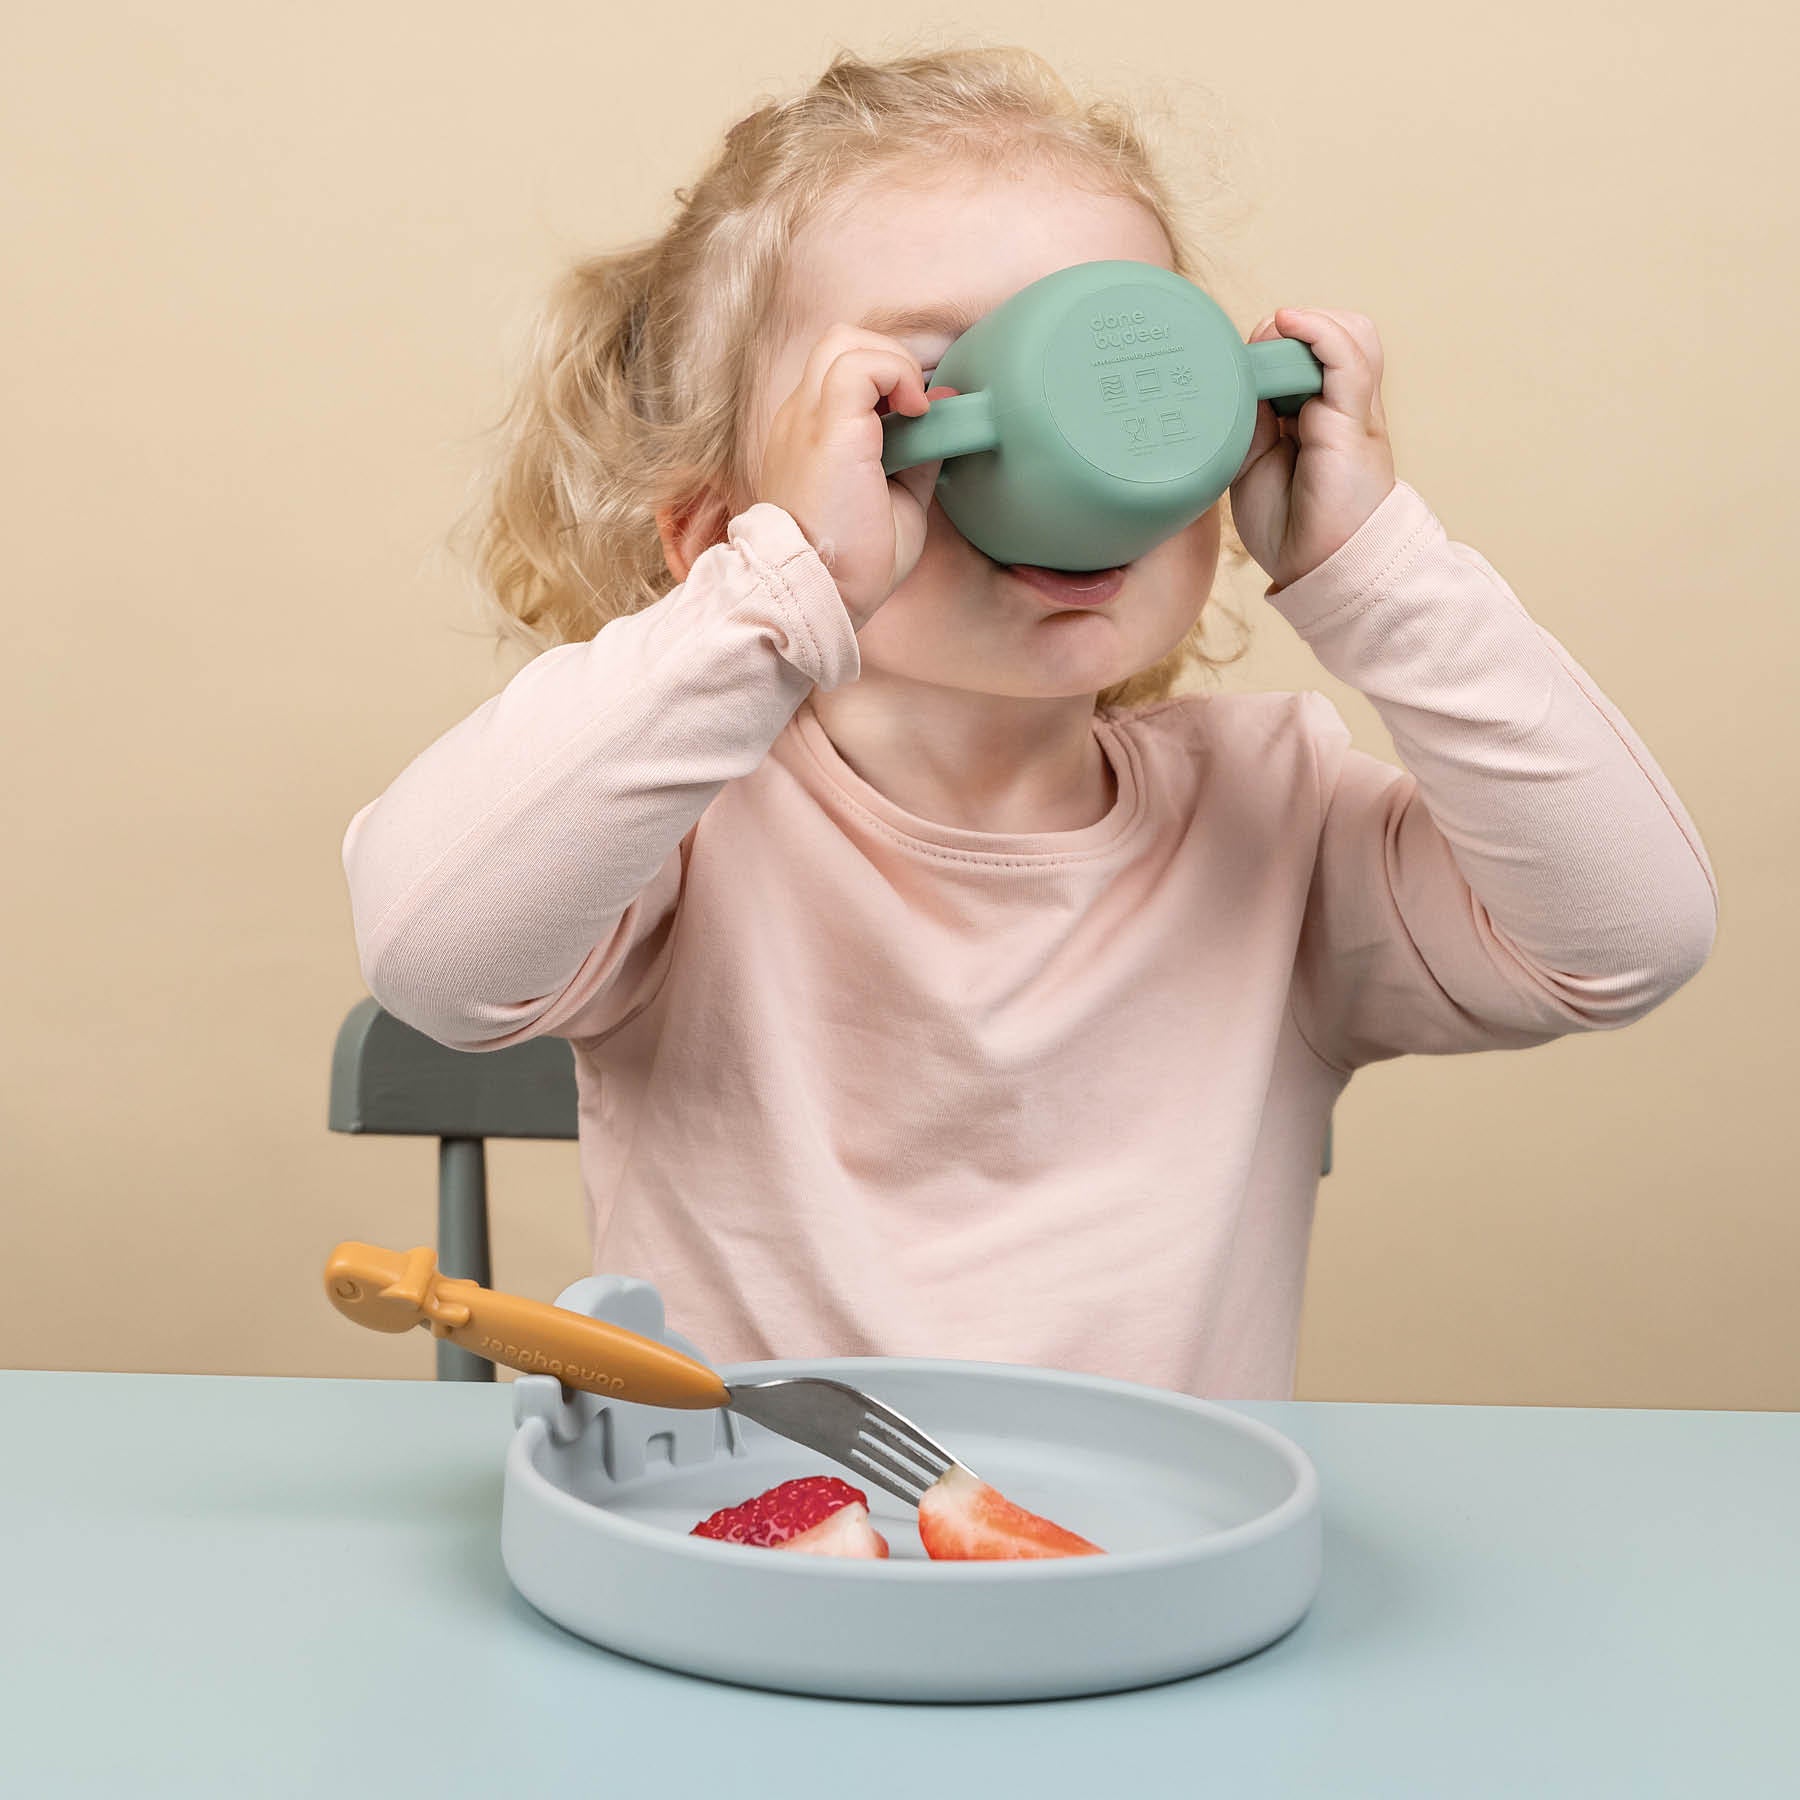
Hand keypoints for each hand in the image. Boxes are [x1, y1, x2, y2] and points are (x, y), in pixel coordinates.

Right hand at [757, 323, 958, 630]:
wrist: (818, 594)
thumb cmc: (851, 567)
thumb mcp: (897, 501)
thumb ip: (916, 455)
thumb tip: (944, 413)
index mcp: (810, 438)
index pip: (842, 375)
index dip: (888, 384)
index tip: (918, 421)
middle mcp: (800, 419)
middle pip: (840, 343)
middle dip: (889, 360)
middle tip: (915, 409)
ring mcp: (807, 418)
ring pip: (844, 340)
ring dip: (892, 363)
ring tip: (914, 410)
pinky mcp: (827, 427)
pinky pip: (860, 364)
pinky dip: (896, 374)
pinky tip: (915, 413)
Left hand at [1228, 307, 1396, 592]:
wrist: (1320, 570)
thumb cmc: (1289, 527)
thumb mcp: (1250, 464)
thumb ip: (1246, 419)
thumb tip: (1235, 376)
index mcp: (1318, 415)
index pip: (1308, 353)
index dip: (1274, 342)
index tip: (1237, 357)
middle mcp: (1341, 406)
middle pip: (1335, 334)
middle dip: (1291, 331)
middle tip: (1254, 352)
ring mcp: (1352, 410)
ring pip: (1349, 334)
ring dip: (1305, 328)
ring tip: (1270, 343)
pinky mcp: (1355, 420)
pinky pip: (1347, 358)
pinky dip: (1318, 332)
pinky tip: (1287, 323)